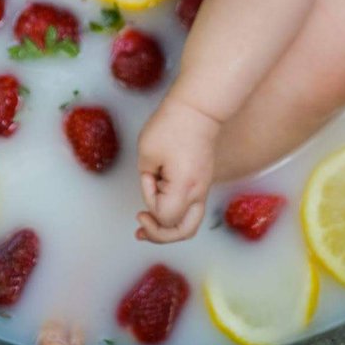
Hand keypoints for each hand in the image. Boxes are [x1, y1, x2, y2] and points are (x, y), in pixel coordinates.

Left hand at [135, 95, 219, 243]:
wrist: (198, 109)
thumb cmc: (171, 126)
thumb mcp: (147, 152)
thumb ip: (146, 180)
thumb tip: (154, 193)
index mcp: (184, 188)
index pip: (163, 215)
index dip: (149, 202)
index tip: (147, 179)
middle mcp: (198, 193)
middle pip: (183, 232)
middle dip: (160, 235)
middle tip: (141, 227)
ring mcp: (203, 189)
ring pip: (190, 224)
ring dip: (169, 229)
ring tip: (148, 227)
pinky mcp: (202, 182)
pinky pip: (190, 209)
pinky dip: (175, 214)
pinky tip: (160, 207)